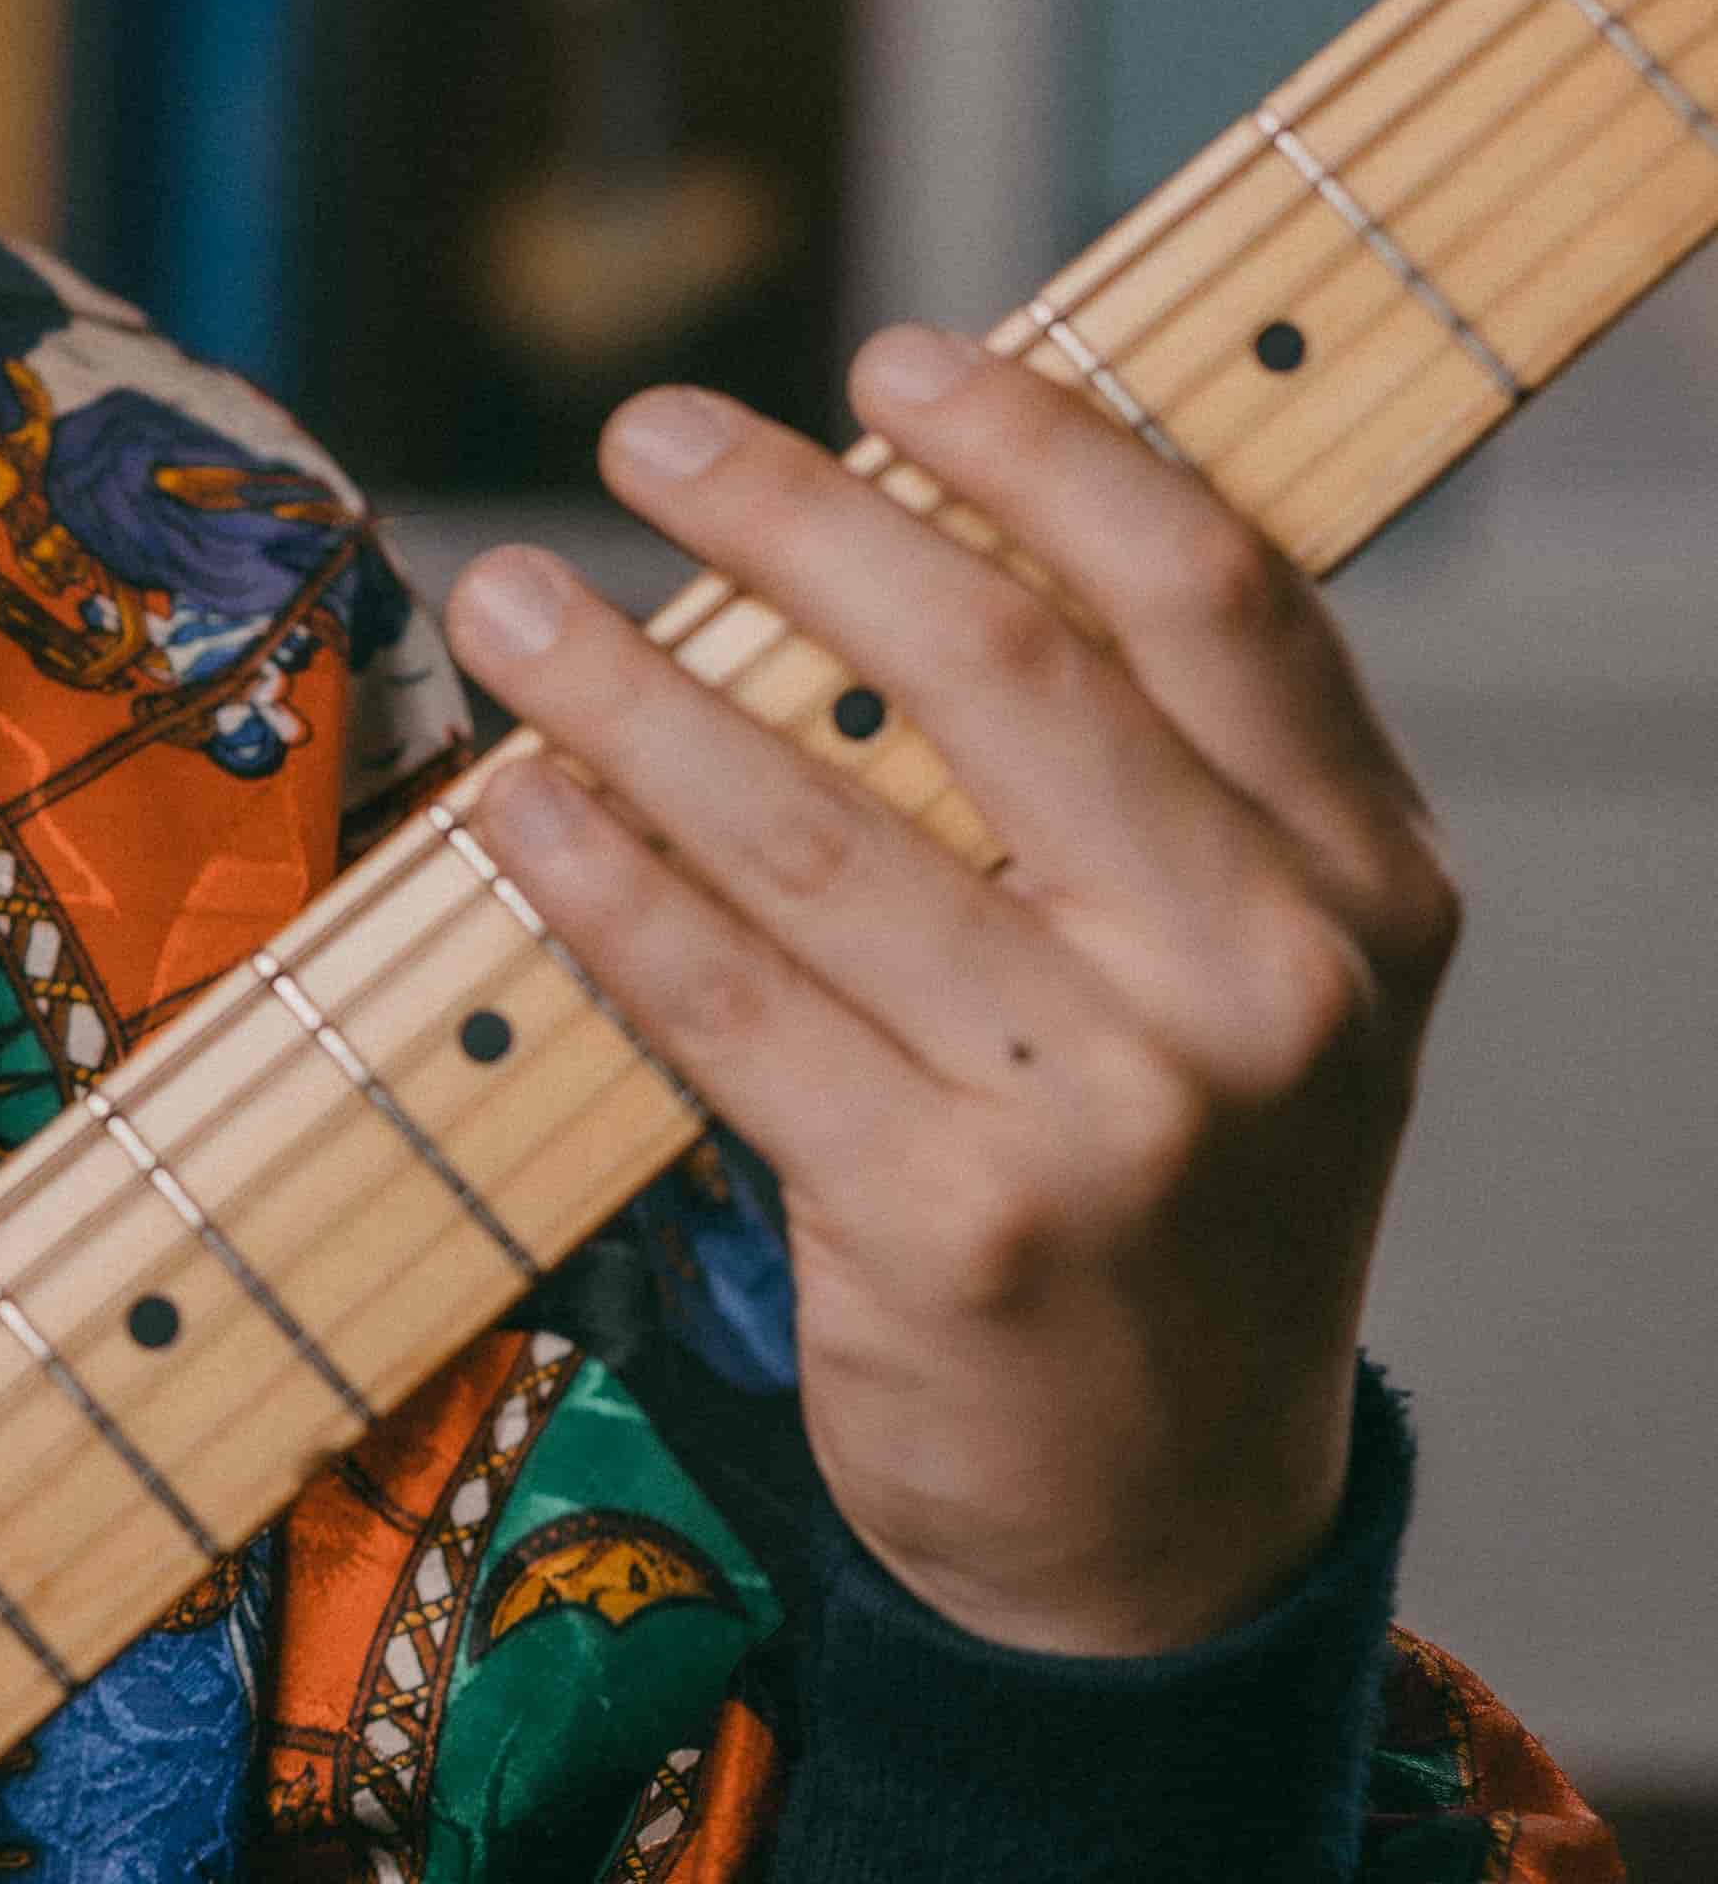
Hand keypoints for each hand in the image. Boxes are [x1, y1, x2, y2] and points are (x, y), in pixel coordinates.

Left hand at [447, 326, 1456, 1665]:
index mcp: (1365, 884)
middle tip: (654, 433)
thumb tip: (911, 526)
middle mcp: (1264, 985)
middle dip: (800, 520)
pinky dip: (604, 890)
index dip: (1040, 449)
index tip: (892, 359)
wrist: (1167, 1524)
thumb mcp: (1260, 978)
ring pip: (820, 833)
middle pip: (1000, 672)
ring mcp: (1114, 1116)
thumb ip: (1164, 781)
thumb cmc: (1182, 1191)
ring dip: (634, 694)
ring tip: (517, 598)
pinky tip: (518, 808)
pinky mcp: (947, 1231)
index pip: (1211, 591)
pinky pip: (729, 1009)